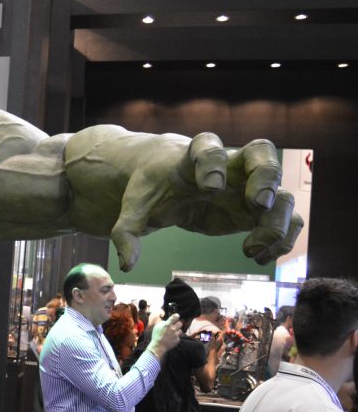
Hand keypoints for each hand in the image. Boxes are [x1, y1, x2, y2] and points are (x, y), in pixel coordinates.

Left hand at [65, 128, 302, 270]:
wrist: (168, 180)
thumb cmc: (153, 186)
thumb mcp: (135, 207)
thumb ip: (127, 232)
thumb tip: (126, 265)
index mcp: (192, 156)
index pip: (208, 147)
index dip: (212, 163)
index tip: (210, 187)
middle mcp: (229, 165)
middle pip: (262, 153)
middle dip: (265, 176)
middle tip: (259, 204)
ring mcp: (248, 185)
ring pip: (282, 192)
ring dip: (277, 221)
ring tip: (251, 249)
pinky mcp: (256, 209)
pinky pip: (286, 218)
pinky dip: (282, 238)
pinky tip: (259, 257)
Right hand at [148, 314, 181, 358]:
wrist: (158, 346)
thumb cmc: (156, 336)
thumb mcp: (156, 327)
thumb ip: (162, 323)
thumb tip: (166, 321)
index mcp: (167, 325)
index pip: (174, 317)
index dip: (176, 315)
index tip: (177, 315)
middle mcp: (172, 329)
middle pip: (180, 323)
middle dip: (178, 324)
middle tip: (175, 326)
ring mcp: (175, 335)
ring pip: (180, 330)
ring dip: (177, 331)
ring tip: (172, 333)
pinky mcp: (177, 340)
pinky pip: (178, 337)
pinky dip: (175, 337)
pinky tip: (171, 339)